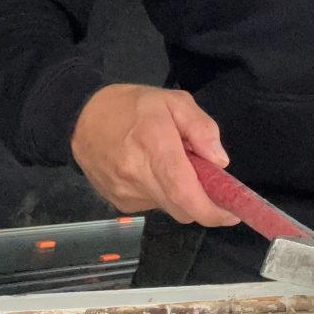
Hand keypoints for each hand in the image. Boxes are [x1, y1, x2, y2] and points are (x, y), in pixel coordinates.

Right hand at [71, 84, 240, 225]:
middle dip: (204, 205)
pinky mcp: (118, 203)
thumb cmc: (133, 106)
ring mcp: (125, 193)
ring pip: (169, 208)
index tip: (233, 212)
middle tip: (213, 184)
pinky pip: (153, 206)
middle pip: (181, 208)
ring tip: (176, 165)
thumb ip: (200, 128)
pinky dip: (164, 194)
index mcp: (154, 145)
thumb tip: (220, 162)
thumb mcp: (174, 101)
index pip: (186, 192)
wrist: (81, 119)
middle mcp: (138, 175)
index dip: (212, 209)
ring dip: (183, 196)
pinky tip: (156, 172)